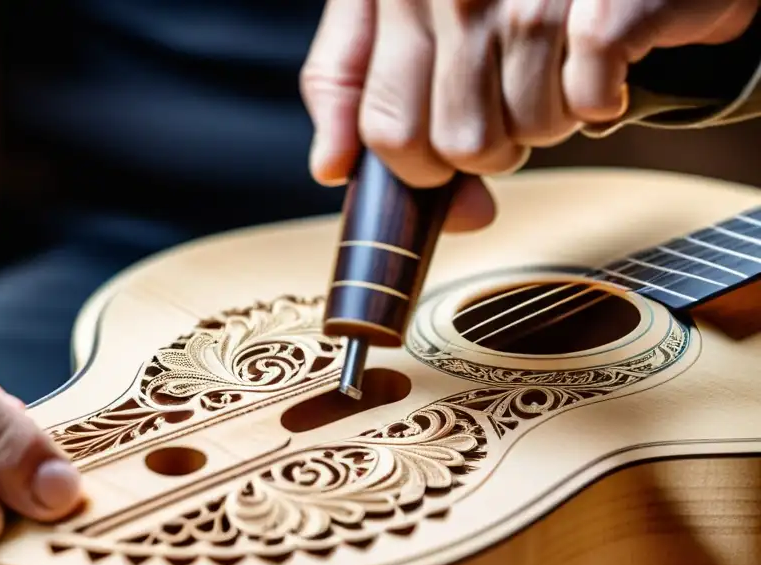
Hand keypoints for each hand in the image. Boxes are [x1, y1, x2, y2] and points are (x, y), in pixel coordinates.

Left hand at [301, 0, 758, 229]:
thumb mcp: (396, 8)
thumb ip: (351, 80)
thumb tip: (332, 170)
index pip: (387, 129)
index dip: (418, 166)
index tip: (438, 159)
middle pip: (457, 146)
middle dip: (487, 149)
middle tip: (504, 103)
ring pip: (526, 132)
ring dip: (546, 120)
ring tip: (552, 69)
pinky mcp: (609, 1)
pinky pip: (588, 104)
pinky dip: (601, 102)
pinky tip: (598, 66)